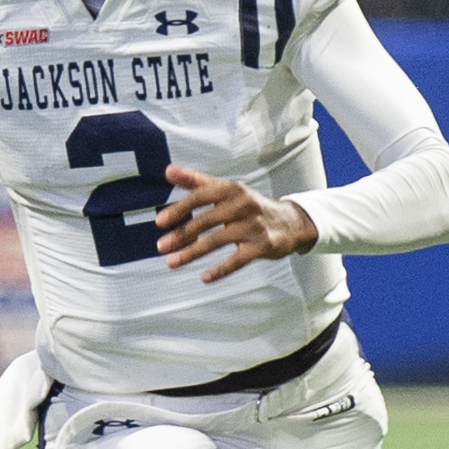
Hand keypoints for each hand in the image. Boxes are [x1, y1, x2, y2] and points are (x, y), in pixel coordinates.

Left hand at [155, 165, 316, 283]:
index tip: (160, 221)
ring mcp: (252, 226)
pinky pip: (237, 260)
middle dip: (181, 234)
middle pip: (206, 220)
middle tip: (161, 246)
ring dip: (192, 253)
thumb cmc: (249, 205)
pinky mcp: (261, 246)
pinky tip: (204, 277)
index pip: (200, 196)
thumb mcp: (225, 189)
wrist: (289, 222)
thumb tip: (168, 171)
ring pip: (217, 241)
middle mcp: (242, 205)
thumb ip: (196, 181)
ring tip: (172, 262)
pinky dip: (220, 270)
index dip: (179, 209)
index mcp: (231, 189)